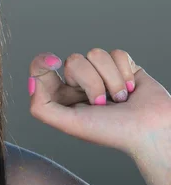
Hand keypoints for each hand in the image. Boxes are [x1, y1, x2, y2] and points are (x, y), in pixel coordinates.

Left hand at [28, 49, 170, 156]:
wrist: (151, 131)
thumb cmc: (111, 131)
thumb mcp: (69, 124)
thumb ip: (42, 106)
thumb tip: (32, 80)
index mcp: (62, 95)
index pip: (42, 68)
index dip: (43, 61)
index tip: (53, 62)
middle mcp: (79, 82)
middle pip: (73, 60)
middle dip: (92, 82)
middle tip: (103, 103)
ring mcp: (101, 72)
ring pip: (96, 53)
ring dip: (111, 79)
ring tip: (120, 99)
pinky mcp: (123, 65)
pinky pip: (117, 53)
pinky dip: (126, 72)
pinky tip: (132, 89)